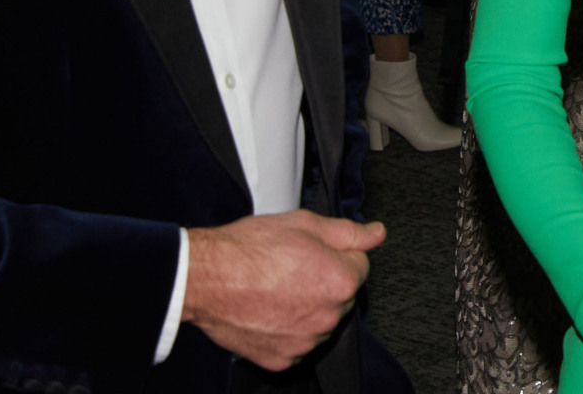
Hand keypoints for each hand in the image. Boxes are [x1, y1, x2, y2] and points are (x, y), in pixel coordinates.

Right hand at [182, 209, 384, 369]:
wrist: (206, 278)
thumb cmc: (249, 249)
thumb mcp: (304, 224)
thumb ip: (348, 232)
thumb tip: (376, 233)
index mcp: (340, 280)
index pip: (361, 265)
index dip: (338, 254)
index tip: (316, 252)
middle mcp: (328, 315)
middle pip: (342, 296)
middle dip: (325, 281)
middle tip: (293, 266)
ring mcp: (305, 341)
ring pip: (320, 320)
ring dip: (308, 307)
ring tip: (277, 287)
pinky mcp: (283, 358)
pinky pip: (297, 342)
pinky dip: (287, 329)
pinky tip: (268, 309)